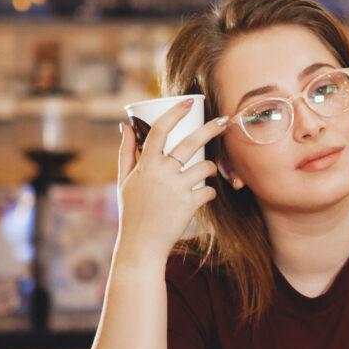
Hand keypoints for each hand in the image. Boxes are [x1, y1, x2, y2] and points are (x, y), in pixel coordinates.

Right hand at [115, 101, 226, 265]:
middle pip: (191, 143)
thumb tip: (125, 126)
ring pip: (205, 167)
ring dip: (210, 167)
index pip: (159, 131)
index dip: (174, 114)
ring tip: (209, 170)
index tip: (188, 103)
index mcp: (145, 165)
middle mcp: (161, 173)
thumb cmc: (132, 212)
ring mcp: (176, 189)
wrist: (141, 245)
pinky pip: (208, 190)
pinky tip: (203, 195)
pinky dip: (208, 192)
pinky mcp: (189, 205)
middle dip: (211, 129)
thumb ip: (126, 152)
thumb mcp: (124, 181)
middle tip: (224, 120)